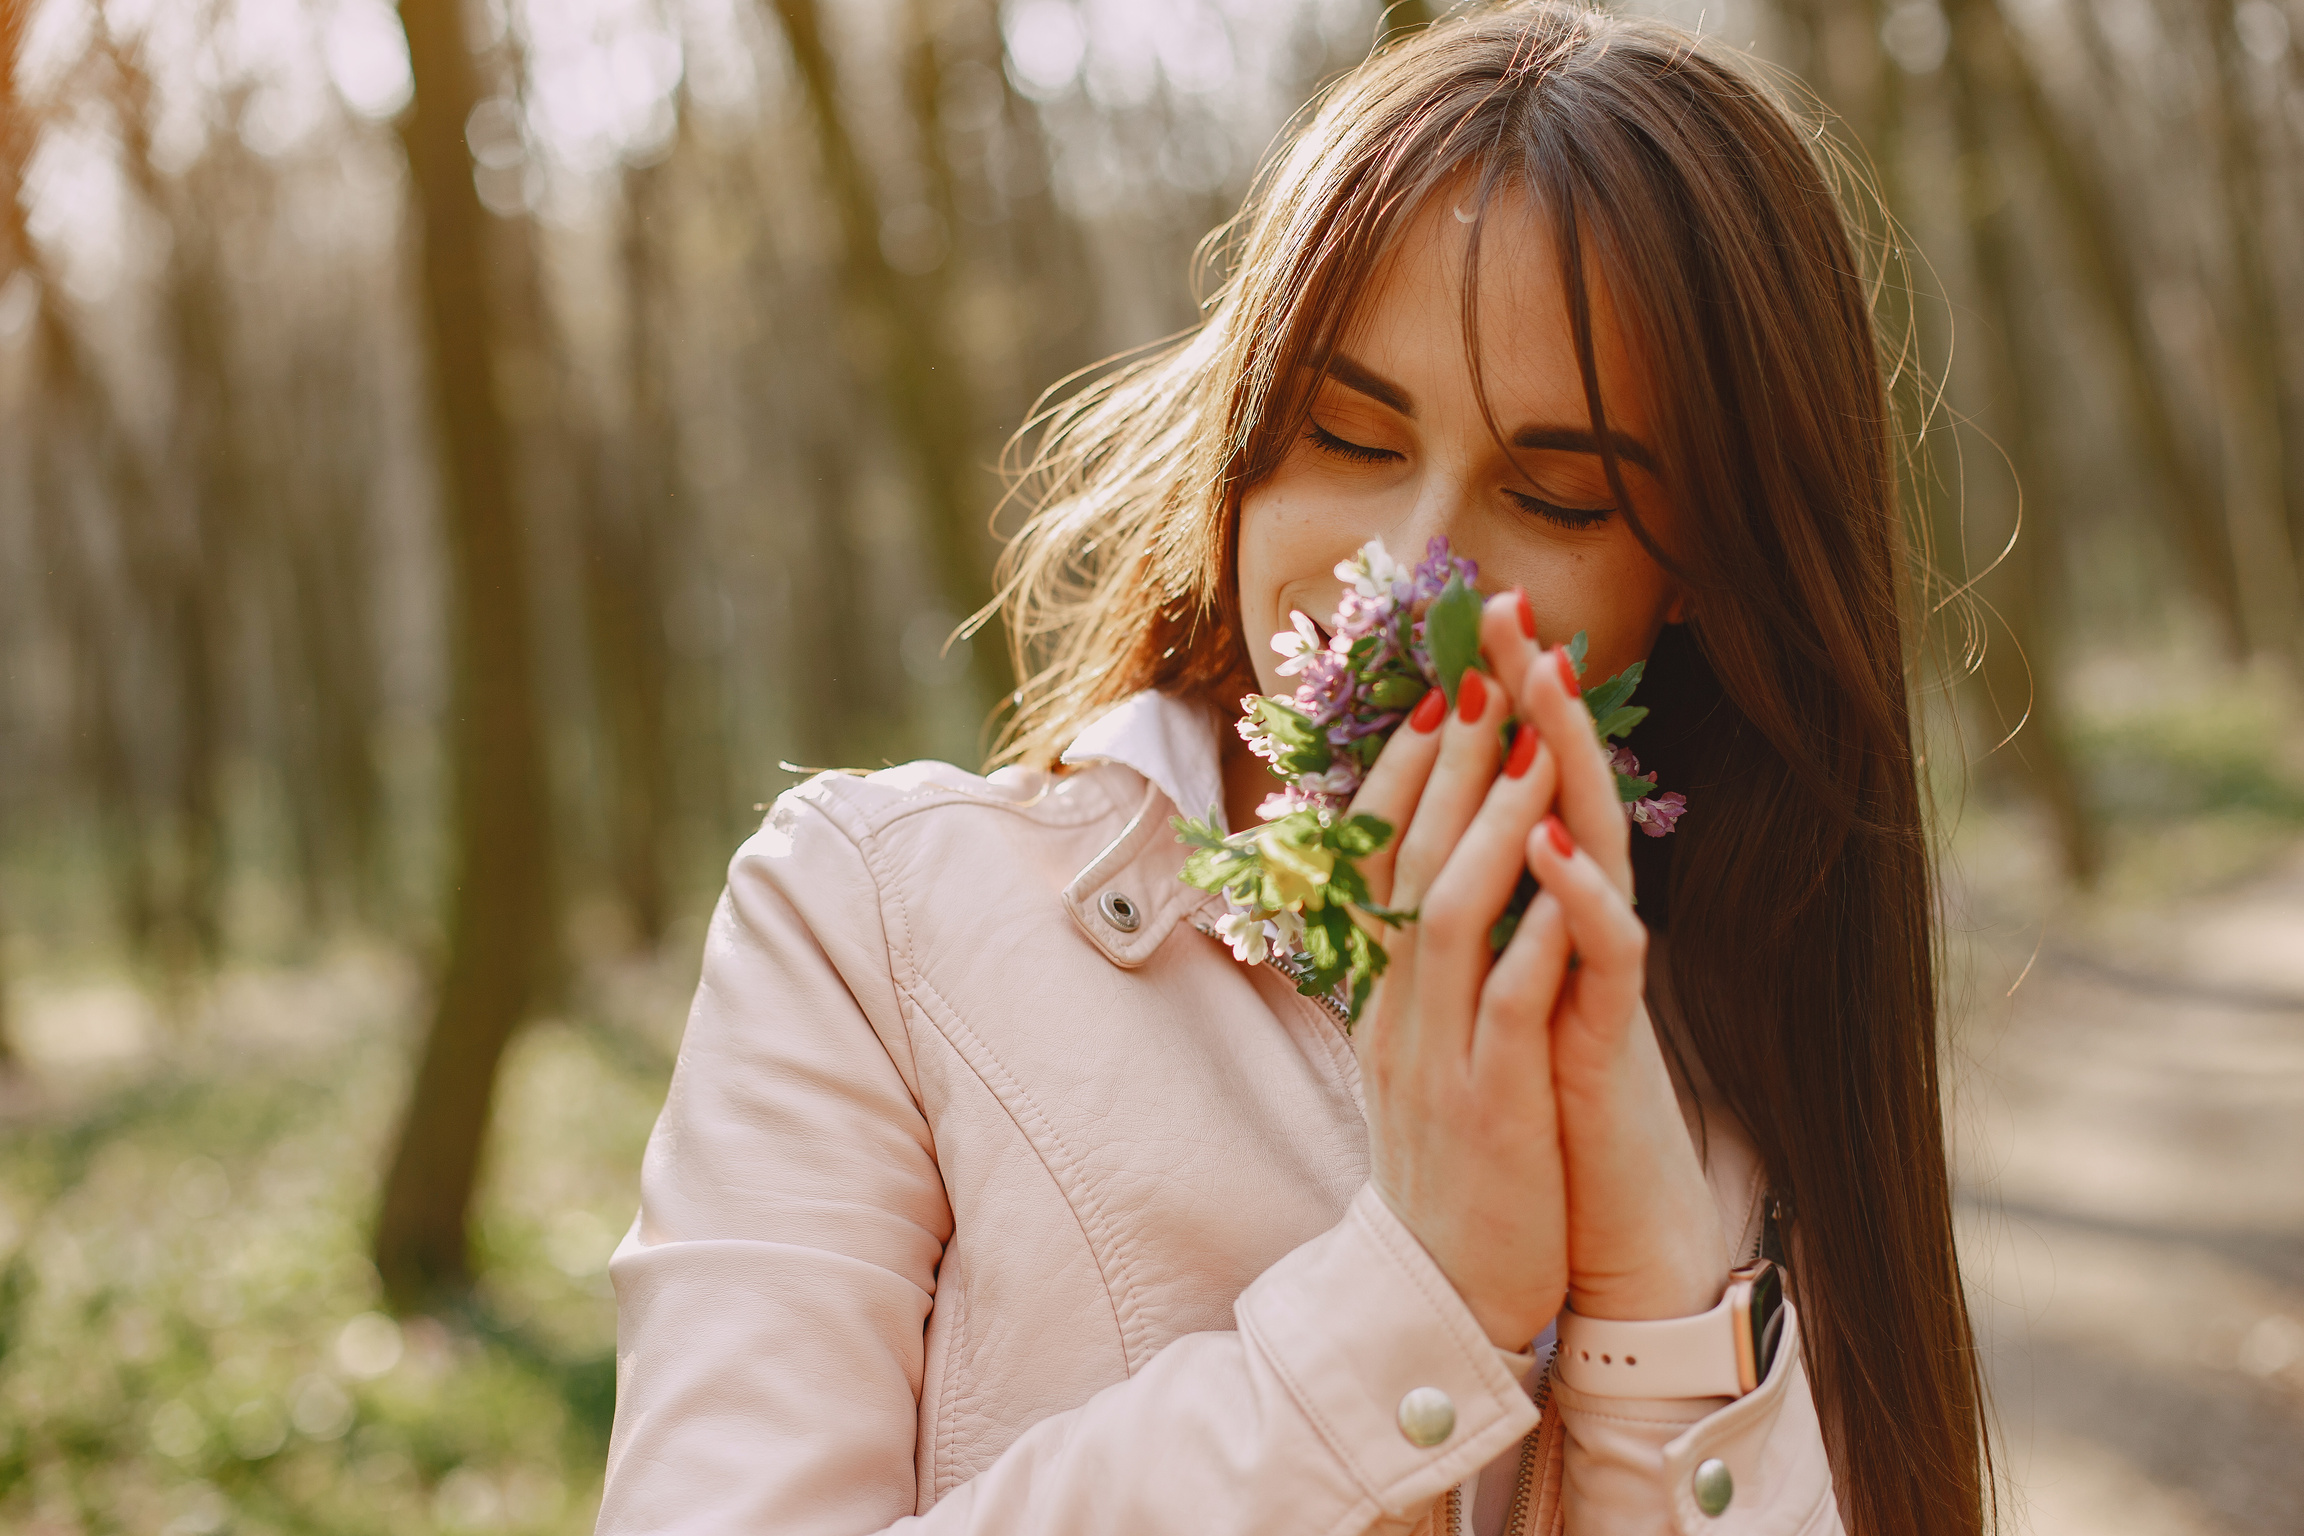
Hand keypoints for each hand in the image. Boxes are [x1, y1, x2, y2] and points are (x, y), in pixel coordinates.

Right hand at [1345, 594, 1570, 1349]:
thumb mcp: (1424, 1067)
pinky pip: (1507, 1000)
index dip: (1410, 773)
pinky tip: (1573, 872)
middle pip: (1408, 859)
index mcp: (1384, 999)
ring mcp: (1434, 1056)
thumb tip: (1444, 907)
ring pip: (1448, 911)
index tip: (1444, 694)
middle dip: (1447, 760)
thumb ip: (1429, 987)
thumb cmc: (1453, 1177)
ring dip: (1491, 820)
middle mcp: (1395, 1012)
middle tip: (1481, 667)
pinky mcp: (1486, 1105)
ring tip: (1528, 739)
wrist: (1439, 1303)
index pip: (1382, 860)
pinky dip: (1536, 929)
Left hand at [1492, 622, 1724, 1321]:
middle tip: (1505, 604)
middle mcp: (1579, 928)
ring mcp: (1604, 978)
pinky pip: (1609, 957)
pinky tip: (1556, 850)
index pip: (1512, 791)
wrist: (1602, 1238)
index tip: (1453, 628)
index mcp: (1540, 914)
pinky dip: (1582, 902)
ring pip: (1598, 847)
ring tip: (1544, 681)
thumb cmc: (1547, 1114)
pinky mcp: (1618, 1039)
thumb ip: (1480, 927)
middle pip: (1560, 788)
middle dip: (1534, 698)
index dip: (1487, 716)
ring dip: (1569, 765)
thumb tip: (1431, 859)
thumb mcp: (1494, 1001)